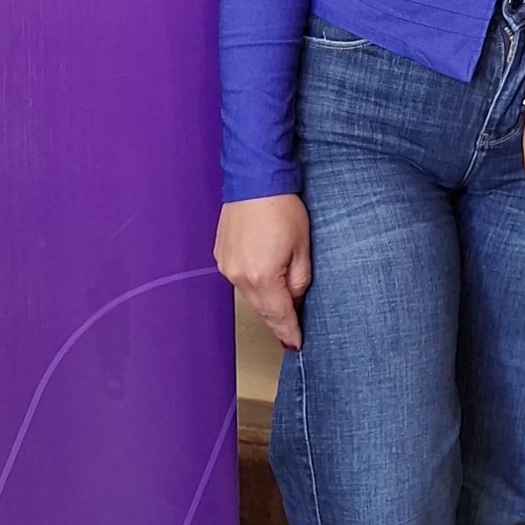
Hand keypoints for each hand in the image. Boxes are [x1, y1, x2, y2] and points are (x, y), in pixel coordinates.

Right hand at [215, 194, 311, 349]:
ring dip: (266, 301)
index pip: (278, 315)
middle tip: (292, 331)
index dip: (289, 331)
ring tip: (283, 304)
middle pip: (262, 309)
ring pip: (250, 295)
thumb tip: (294, 299)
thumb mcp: (303, 247)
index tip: (296, 344)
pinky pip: (239, 278)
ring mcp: (226, 265)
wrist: (255, 180)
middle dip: (278, 320)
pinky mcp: (221, 254)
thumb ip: (300, 280)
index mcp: (262, 277)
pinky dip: (254, 284)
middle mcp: (238, 276)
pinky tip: (265, 280)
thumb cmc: (283, 208)